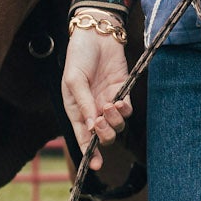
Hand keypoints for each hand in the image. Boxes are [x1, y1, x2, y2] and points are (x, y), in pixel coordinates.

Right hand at [62, 27, 130, 169]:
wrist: (96, 34)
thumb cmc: (79, 56)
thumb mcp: (74, 80)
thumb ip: (83, 104)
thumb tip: (92, 126)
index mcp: (76, 109)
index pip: (83, 136)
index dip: (89, 153)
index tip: (95, 166)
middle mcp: (93, 109)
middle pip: (103, 135)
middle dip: (104, 135)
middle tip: (102, 124)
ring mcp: (108, 101)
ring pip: (117, 125)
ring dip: (114, 121)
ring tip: (109, 106)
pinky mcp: (123, 91)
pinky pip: (126, 109)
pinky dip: (124, 110)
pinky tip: (118, 101)